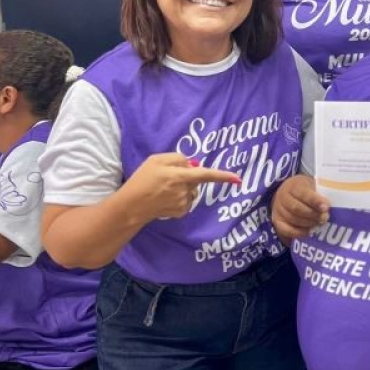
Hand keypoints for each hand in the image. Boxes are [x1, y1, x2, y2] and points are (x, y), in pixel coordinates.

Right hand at [125, 153, 240, 220]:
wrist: (131, 205)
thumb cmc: (142, 179)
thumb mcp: (156, 160)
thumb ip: (177, 158)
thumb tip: (193, 164)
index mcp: (179, 176)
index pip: (205, 174)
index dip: (222, 176)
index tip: (238, 178)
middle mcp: (184, 191)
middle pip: (196, 179)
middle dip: (189, 176)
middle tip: (169, 176)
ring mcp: (183, 203)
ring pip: (193, 190)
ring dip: (185, 187)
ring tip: (165, 188)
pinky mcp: (181, 212)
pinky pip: (188, 200)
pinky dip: (181, 197)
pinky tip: (166, 198)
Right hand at [271, 175, 328, 242]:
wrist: (287, 193)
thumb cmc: (304, 190)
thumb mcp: (311, 186)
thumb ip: (318, 195)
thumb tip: (326, 208)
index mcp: (293, 185)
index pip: (304, 194)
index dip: (315, 201)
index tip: (326, 207)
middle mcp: (282, 197)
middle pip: (297, 208)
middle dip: (313, 214)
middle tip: (325, 218)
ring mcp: (278, 209)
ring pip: (293, 219)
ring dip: (308, 223)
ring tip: (319, 224)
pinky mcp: (277, 221)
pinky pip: (286, 230)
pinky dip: (299, 232)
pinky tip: (309, 231)